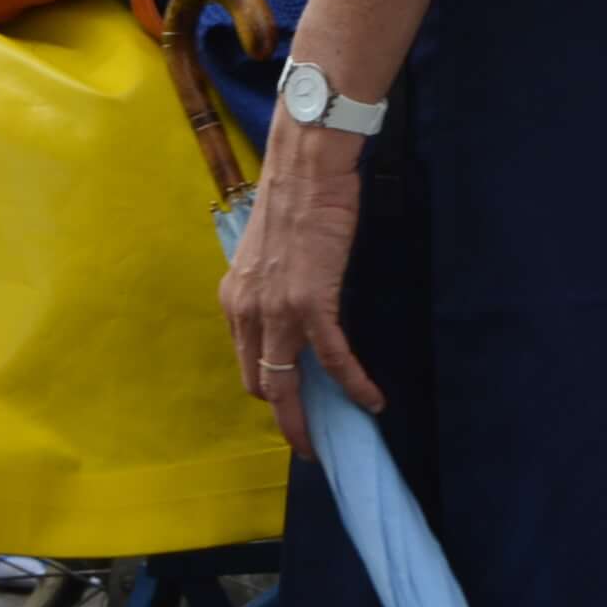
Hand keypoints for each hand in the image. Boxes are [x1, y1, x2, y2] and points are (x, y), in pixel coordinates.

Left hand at [218, 116, 378, 459]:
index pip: (246, 363)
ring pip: (286, 384)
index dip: (269, 391)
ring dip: (308, 419)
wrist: (307, 166)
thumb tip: (289, 317)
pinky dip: (354, 386)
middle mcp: (246, 310)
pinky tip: (372, 401)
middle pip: (260, 383)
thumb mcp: (267, 254)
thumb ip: (270, 291)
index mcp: (234, 298)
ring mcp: (277, 309)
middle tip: (311, 436)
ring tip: (331, 440)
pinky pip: (333, 360)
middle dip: (286, 416)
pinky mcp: (311, 304)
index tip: (291, 409)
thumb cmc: (295, 201)